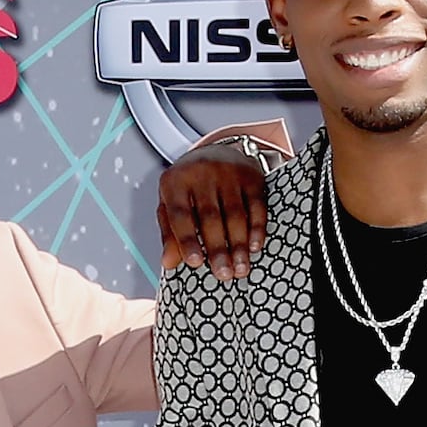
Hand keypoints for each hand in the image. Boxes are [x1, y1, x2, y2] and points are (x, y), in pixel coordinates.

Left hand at [157, 132, 279, 280]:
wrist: (216, 151)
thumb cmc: (190, 185)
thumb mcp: (171, 204)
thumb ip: (170, 234)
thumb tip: (169, 262)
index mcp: (175, 182)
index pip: (180, 214)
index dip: (187, 239)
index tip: (196, 263)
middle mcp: (201, 173)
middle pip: (211, 216)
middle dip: (218, 248)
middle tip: (224, 275)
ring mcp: (229, 172)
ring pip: (235, 213)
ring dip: (239, 244)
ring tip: (240, 269)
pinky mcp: (251, 176)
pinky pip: (256, 206)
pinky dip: (257, 228)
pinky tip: (255, 247)